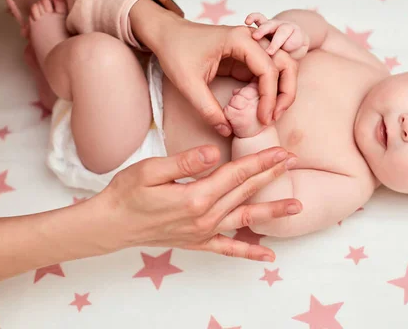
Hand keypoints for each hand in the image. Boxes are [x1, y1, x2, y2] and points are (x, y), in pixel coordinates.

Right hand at [100, 145, 300, 261]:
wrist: (110, 225)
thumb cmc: (126, 194)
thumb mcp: (150, 170)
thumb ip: (184, 162)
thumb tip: (213, 153)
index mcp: (195, 196)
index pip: (236, 174)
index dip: (261, 161)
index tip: (281, 152)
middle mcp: (205, 217)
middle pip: (245, 192)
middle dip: (271, 175)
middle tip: (294, 163)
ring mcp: (203, 232)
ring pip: (244, 219)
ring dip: (272, 212)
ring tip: (296, 207)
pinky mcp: (198, 242)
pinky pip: (228, 249)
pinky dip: (249, 252)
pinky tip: (268, 255)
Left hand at [131, 0, 298, 134]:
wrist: (166, 35)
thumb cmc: (175, 50)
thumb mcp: (187, 83)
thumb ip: (207, 108)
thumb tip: (226, 130)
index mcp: (240, 40)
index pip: (268, 69)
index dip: (269, 97)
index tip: (263, 119)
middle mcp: (251, 40)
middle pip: (285, 63)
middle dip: (286, 92)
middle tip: (275, 116)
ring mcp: (250, 49)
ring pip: (281, 68)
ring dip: (281, 91)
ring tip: (272, 114)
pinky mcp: (246, 59)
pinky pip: (266, 74)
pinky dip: (268, 91)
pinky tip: (260, 108)